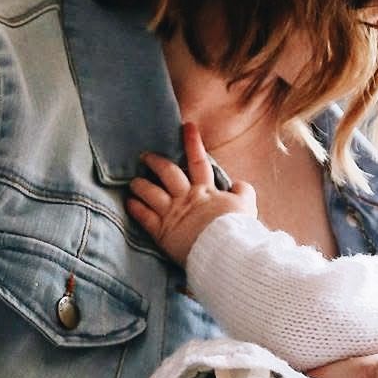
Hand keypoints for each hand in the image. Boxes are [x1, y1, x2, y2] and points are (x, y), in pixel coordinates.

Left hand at [126, 118, 256, 264]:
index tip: (186, 126)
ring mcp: (172, 213)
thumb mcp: (247, 206)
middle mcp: (186, 198)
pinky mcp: (162, 232)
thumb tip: (239, 184)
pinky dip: (135, 208)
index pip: (198, 160)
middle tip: (145, 156)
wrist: (226, 251)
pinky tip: (129, 202)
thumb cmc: (238, 230)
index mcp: (206, 191)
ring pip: (150, 192)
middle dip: (155, 162)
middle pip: (167, 173)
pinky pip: (144, 216)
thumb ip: (244, 191)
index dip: (192, 142)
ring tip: (133, 182)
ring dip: (140, 185)